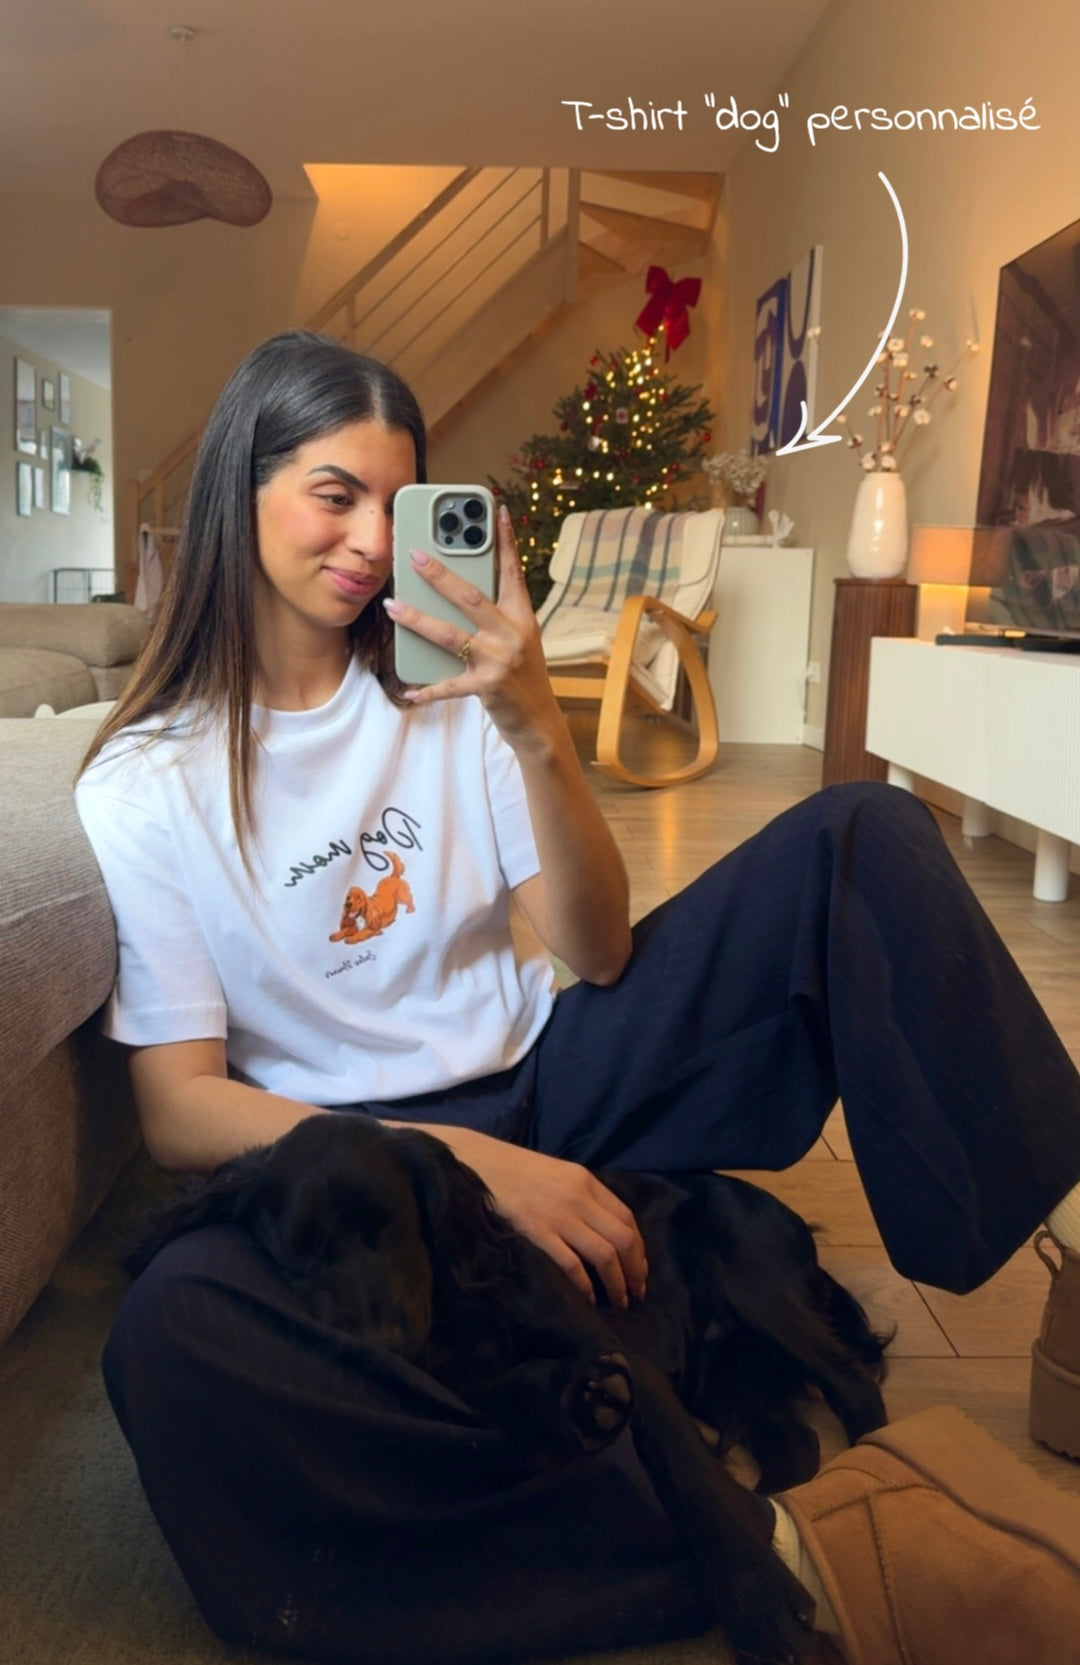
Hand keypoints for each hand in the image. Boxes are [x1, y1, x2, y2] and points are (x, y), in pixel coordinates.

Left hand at [383, 504, 558, 752]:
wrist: (540, 723)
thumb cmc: (524, 678)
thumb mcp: (519, 641)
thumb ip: (494, 617)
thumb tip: (454, 593)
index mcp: (522, 617)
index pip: (512, 571)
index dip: (505, 540)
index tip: (496, 510)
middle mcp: (513, 634)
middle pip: (471, 597)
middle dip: (439, 574)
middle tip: (413, 555)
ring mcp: (500, 660)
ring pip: (450, 634)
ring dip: (417, 619)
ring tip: (392, 605)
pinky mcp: (488, 687)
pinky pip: (449, 685)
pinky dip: (427, 689)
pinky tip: (409, 690)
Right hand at [441, 1130, 647, 1307]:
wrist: (475, 1162)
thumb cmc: (514, 1171)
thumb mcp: (556, 1174)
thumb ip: (581, 1197)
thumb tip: (604, 1233)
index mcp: (586, 1181)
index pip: (627, 1218)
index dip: (639, 1250)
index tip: (639, 1272)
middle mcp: (579, 1197)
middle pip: (623, 1239)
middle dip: (634, 1272)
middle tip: (635, 1295)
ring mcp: (558, 1215)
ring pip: (604, 1255)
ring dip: (617, 1284)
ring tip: (617, 1302)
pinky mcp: (536, 1232)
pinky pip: (571, 1265)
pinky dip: (585, 1286)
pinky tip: (587, 1299)